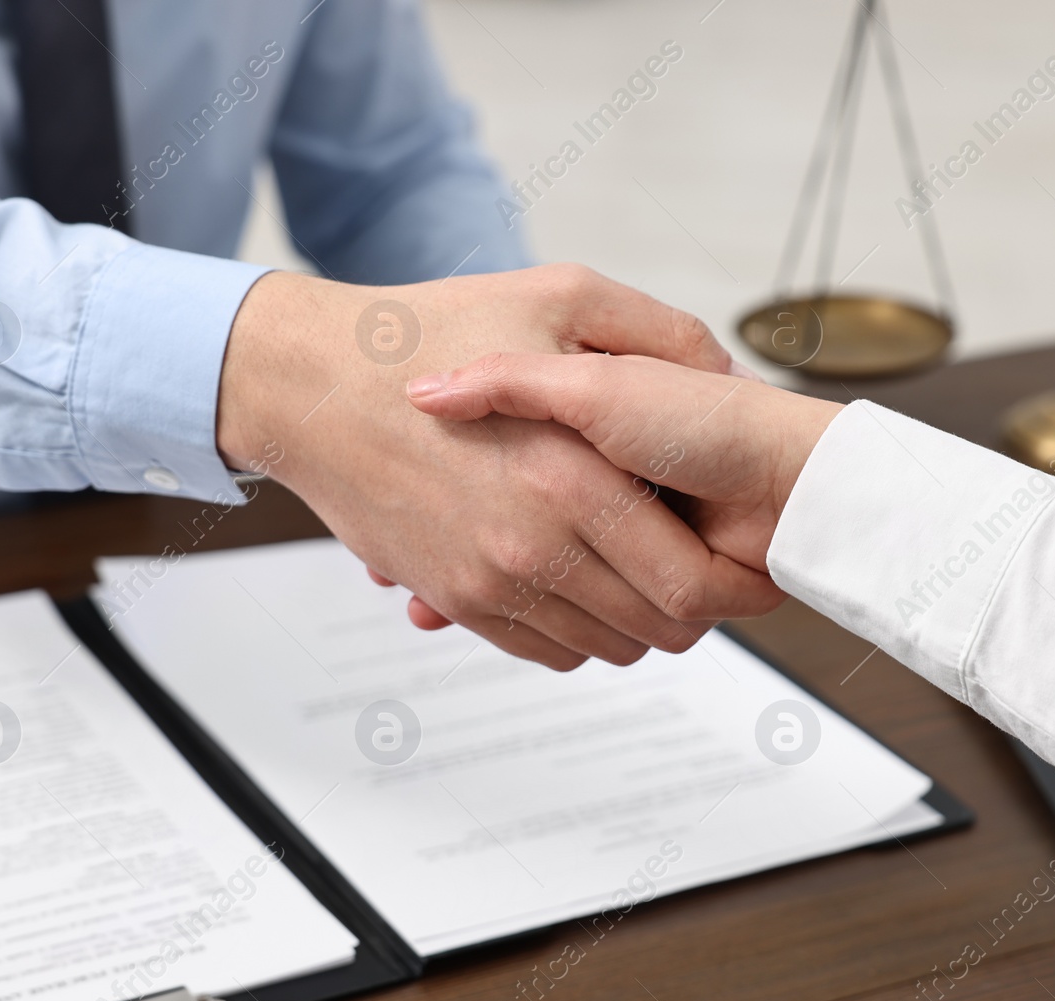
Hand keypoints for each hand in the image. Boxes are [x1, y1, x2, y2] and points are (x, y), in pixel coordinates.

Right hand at [214, 267, 782, 670]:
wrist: (312, 384)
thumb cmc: (430, 330)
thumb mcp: (560, 296)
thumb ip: (657, 332)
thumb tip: (726, 376)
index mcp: (571, 477)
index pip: (691, 583)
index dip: (735, 581)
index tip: (743, 553)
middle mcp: (532, 545)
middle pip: (659, 629)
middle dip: (699, 606)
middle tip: (705, 561)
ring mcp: (488, 582)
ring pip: (605, 647)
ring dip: (640, 621)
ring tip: (648, 568)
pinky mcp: (455, 598)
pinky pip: (546, 650)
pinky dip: (580, 632)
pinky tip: (588, 581)